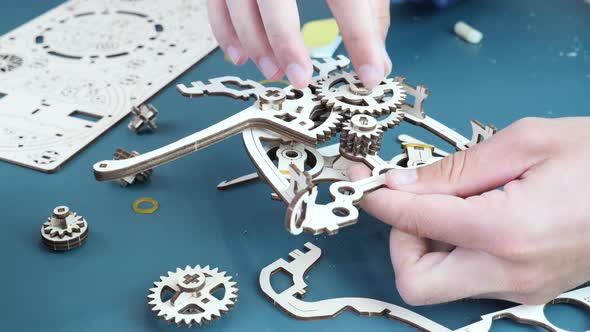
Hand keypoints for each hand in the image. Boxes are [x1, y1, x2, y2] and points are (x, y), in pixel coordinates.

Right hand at [207, 0, 391, 88]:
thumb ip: (367, 10)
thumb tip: (377, 59)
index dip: (361, 37)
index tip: (371, 72)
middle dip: (287, 42)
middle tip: (301, 78)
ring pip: (239, 0)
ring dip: (254, 43)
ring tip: (273, 71)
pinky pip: (216, 0)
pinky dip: (225, 31)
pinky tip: (240, 54)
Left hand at [348, 117, 589, 304]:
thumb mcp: (525, 142)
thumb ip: (455, 169)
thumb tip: (401, 184)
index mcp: (505, 230)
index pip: (412, 223)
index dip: (379, 202)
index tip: (366, 183)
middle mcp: (508, 273)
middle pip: (414, 282)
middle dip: (400, 242)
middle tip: (414, 203)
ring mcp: (519, 288)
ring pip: (438, 285)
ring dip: (425, 247)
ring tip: (450, 203)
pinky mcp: (526, 289)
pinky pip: (466, 279)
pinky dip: (452, 251)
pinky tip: (472, 216)